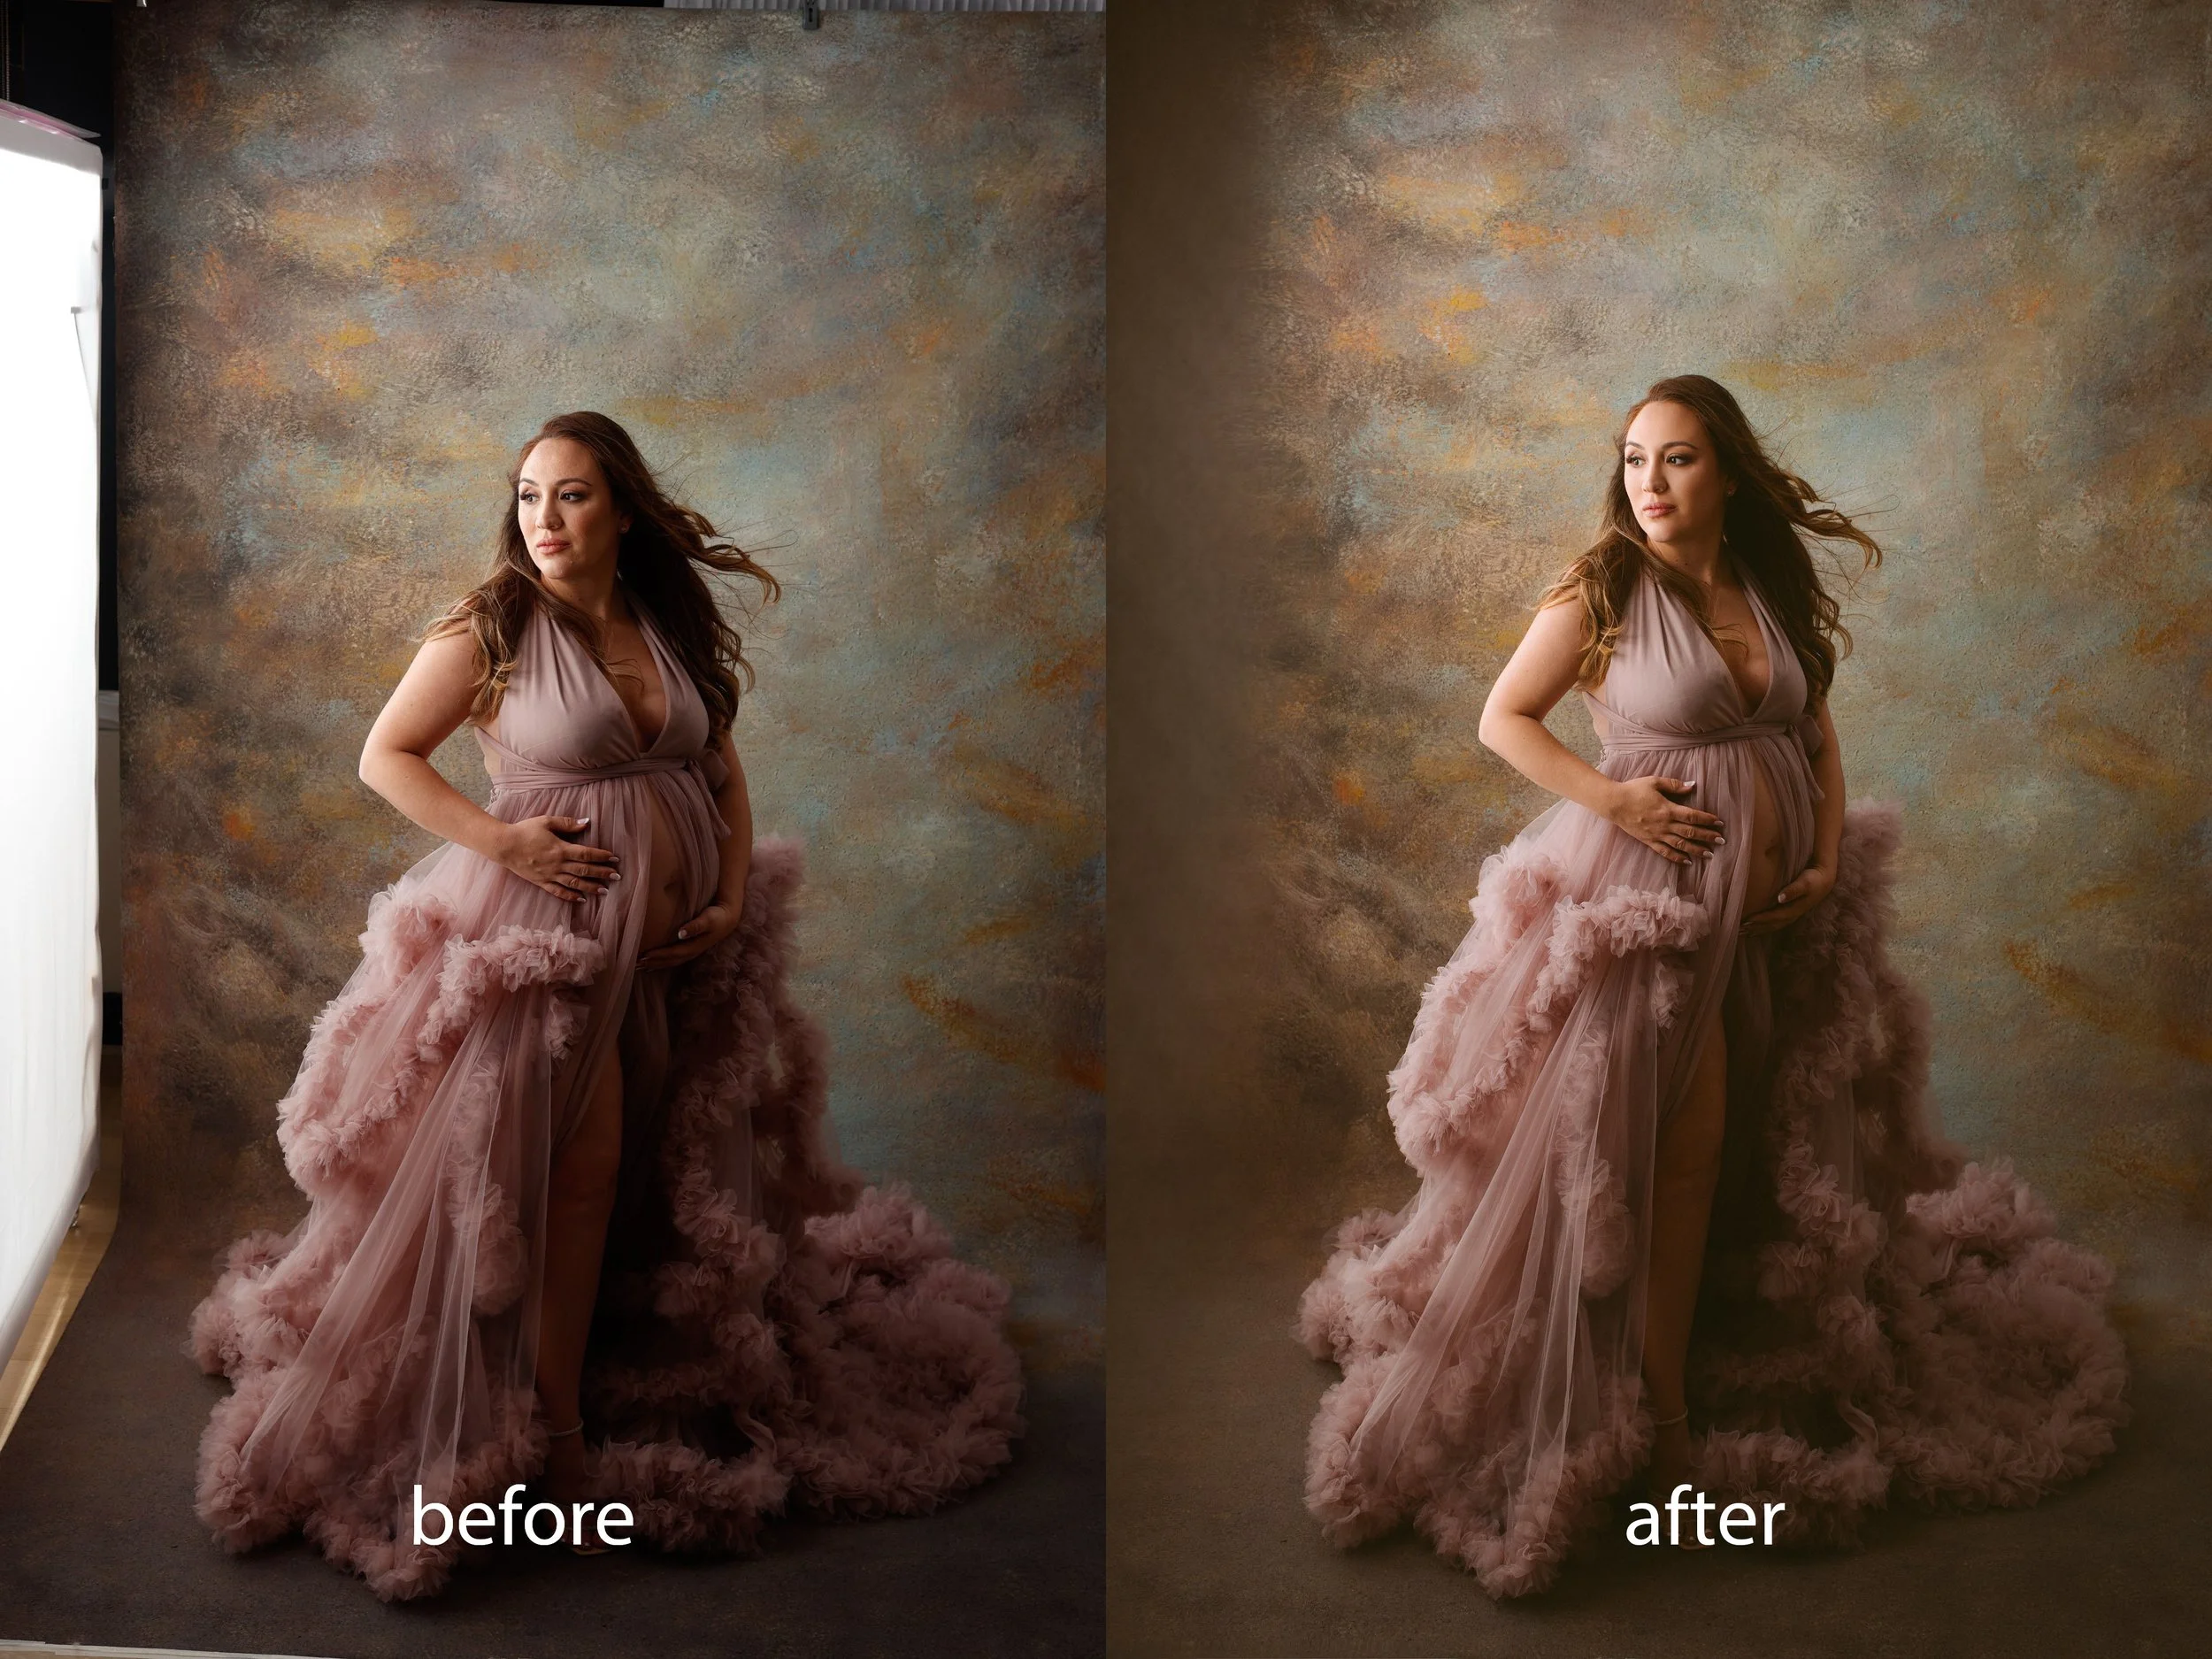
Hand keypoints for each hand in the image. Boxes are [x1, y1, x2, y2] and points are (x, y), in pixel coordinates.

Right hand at [496, 815, 619, 902]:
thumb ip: (568, 823)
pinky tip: (582, 899)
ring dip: (591, 887)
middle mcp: (557, 864)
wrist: (503, 845)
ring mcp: (549, 875)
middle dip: (602, 873)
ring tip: (605, 890)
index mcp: (560, 849)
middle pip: (584, 870)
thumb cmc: (524, 830)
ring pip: (574, 883)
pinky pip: (558, 891)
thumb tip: (587, 823)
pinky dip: (571, 896)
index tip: (615, 858)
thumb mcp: (546, 821)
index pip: (586, 854)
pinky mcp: (541, 882)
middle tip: (617, 876)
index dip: (602, 856)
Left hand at [636, 900, 740, 971]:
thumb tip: (681, 933)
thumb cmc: (717, 916)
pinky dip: (661, 961)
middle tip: (636, 964)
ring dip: (655, 965)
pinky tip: (651, 963)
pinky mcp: (689, 948)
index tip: (644, 956)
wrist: (728, 918)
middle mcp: (692, 952)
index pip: (674, 953)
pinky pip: (672, 958)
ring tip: (639, 967)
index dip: (659, 956)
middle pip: (670, 961)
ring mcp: (691, 951)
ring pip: (670, 961)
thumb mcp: (708, 919)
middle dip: (653, 963)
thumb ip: (695, 926)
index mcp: (695, 946)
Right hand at [1605, 776, 1725, 865]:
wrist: (1613, 803)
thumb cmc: (1633, 790)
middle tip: (1722, 840)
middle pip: (1690, 832)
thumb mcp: (1654, 782)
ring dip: (1696, 850)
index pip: (1693, 816)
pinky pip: (1665, 851)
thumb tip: (1693, 786)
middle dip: (1707, 837)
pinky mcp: (1648, 840)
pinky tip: (1687, 861)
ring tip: (1709, 854)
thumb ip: (1675, 785)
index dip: (1707, 820)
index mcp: (1667, 809)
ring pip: (1680, 844)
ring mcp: (1656, 834)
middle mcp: (1664, 824)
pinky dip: (1677, 857)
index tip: (1719, 823)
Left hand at [1741, 862, 1834, 932]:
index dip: (1760, 920)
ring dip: (1757, 930)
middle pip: (1771, 925)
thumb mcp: (1805, 883)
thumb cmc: (1813, 879)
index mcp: (1794, 909)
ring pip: (1772, 926)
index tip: (1746, 921)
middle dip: (1755, 928)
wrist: (1824, 880)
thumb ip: (1793, 890)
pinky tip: (1753, 929)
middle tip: (1738, 930)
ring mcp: (1791, 915)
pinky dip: (1763, 927)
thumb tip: (1781, 898)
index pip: (1774, 917)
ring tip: (1742, 933)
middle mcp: (1792, 915)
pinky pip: (1774, 923)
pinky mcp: (1789, 912)